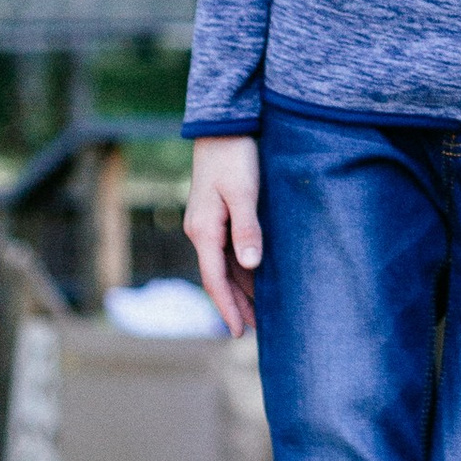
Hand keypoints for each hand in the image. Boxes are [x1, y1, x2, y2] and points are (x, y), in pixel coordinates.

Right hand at [185, 136, 263, 336]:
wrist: (223, 127)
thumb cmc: (235, 157)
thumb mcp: (244, 193)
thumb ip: (247, 229)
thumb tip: (251, 266)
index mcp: (204, 230)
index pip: (215, 279)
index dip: (228, 307)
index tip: (238, 332)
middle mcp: (201, 231)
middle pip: (218, 278)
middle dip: (234, 305)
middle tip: (253, 331)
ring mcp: (208, 224)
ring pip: (223, 266)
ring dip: (239, 289)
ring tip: (259, 313)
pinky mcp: (217, 215)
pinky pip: (227, 251)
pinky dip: (241, 269)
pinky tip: (256, 278)